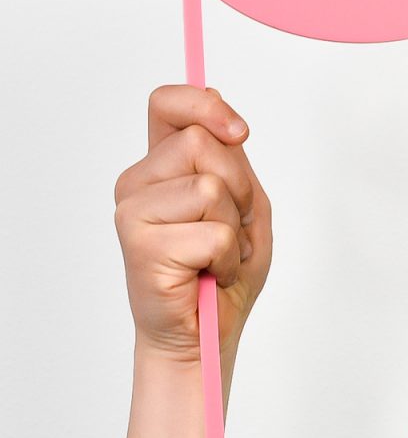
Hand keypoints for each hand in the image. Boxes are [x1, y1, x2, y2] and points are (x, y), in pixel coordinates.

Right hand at [113, 84, 272, 362]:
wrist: (206, 333)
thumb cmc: (222, 272)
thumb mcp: (245, 205)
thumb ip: (233, 160)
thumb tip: (223, 118)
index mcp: (161, 167)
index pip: (168, 104)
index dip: (205, 105)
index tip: (238, 132)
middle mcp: (138, 183)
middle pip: (201, 143)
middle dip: (238, 189)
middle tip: (230, 229)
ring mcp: (133, 212)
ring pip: (210, 188)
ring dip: (233, 228)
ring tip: (217, 255)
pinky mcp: (140, 245)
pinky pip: (213, 233)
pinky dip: (227, 258)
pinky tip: (208, 274)